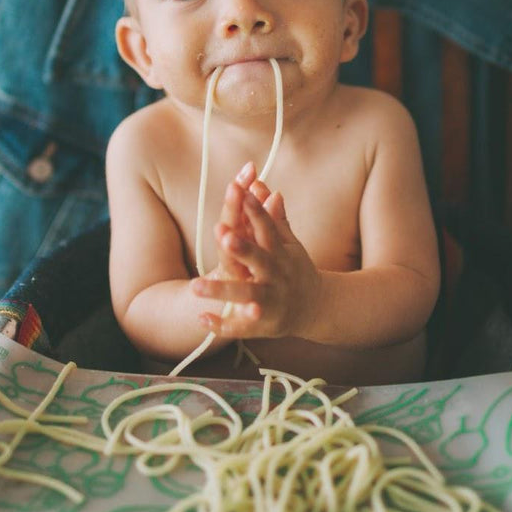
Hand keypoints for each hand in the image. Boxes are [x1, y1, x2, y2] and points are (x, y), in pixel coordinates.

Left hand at [192, 164, 321, 339]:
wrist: (317, 308)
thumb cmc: (295, 269)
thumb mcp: (289, 244)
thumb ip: (273, 217)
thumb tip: (262, 184)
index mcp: (281, 254)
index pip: (268, 229)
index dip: (255, 211)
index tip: (242, 193)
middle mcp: (277, 276)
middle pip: (258, 261)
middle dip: (242, 249)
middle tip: (222, 235)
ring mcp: (270, 301)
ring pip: (245, 295)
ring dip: (220, 291)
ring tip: (194, 285)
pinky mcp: (261, 325)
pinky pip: (239, 327)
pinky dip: (221, 325)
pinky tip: (201, 318)